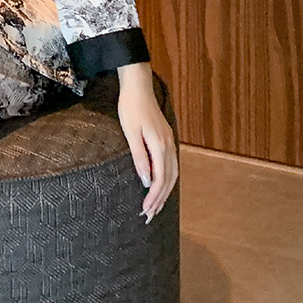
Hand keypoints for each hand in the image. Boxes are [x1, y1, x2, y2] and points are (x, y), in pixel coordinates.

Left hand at [116, 74, 177, 224]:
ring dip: (164, 192)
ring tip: (155, 207)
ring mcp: (170, 142)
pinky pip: (171, 165)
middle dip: (160, 200)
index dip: (153, 197)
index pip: (160, 179)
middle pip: (169, 180)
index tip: (145, 211)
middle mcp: (169, 145)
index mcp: (160, 145)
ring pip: (172, 173)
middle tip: (150, 216)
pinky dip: (167, 180)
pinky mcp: (166, 138)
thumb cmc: (130, 108)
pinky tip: (160, 185)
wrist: (138, 86)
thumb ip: (140, 158)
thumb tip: (147, 182)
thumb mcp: (130, 133)